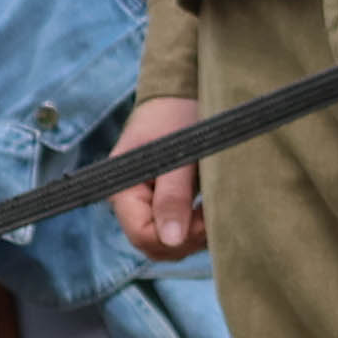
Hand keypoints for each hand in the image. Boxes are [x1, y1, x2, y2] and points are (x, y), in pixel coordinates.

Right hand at [110, 94, 208, 262]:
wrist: (180, 93)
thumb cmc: (176, 116)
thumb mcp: (178, 153)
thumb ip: (173, 196)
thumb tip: (171, 240)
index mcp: (123, 189)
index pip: (143, 234)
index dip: (175, 237)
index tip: (205, 219)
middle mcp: (130, 202)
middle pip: (154, 244)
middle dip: (186, 239)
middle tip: (213, 215)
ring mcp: (146, 204)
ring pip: (167, 241)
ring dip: (193, 235)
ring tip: (214, 209)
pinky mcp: (161, 202)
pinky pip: (175, 230)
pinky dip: (195, 227)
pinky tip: (210, 210)